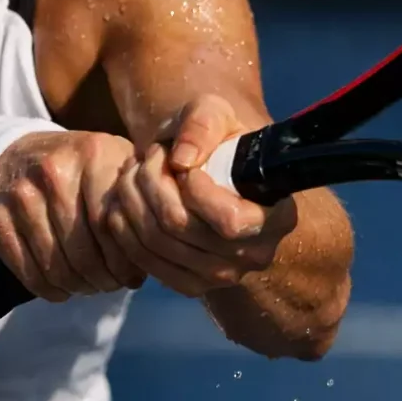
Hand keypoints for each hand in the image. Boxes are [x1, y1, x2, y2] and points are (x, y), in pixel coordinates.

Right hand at [0, 131, 146, 301]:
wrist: (15, 153)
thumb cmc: (79, 166)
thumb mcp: (113, 161)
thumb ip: (136, 193)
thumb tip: (154, 248)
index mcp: (93, 154)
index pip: (112, 223)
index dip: (124, 259)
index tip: (133, 276)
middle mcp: (53, 171)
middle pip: (84, 248)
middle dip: (102, 278)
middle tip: (111, 286)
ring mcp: (19, 194)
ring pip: (55, 264)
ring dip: (77, 286)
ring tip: (90, 288)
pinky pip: (26, 270)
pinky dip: (48, 289)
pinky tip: (62, 290)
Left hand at [106, 94, 297, 297]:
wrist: (209, 175)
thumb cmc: (220, 143)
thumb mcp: (216, 115)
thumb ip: (202, 124)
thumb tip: (182, 159)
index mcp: (278, 217)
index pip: (231, 221)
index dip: (196, 188)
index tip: (184, 160)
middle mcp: (255, 255)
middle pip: (182, 227)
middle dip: (152, 182)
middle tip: (146, 158)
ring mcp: (222, 277)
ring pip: (157, 241)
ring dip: (133, 200)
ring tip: (132, 173)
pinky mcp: (190, 285)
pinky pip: (145, 261)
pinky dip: (124, 229)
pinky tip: (124, 203)